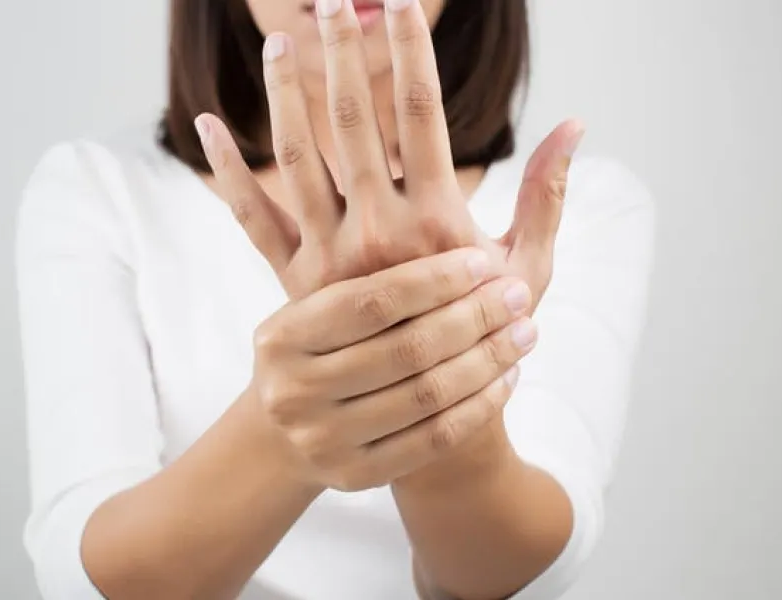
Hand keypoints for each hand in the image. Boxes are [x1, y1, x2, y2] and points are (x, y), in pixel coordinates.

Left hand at [195, 0, 581, 307]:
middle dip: (344, 55)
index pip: (420, 114)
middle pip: (351, 122)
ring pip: (297, 158)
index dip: (409, 52)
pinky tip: (206, 124)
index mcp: (438, 222)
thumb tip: (575, 123)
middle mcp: (378, 234)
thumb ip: (547, 191)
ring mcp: (330, 259)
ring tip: (283, 39)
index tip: (400, 2)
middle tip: (334, 2)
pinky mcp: (297, 282)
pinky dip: (228, 173)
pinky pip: (254, 219)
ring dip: (286, 94)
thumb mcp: (532, 265)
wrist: (432, 416)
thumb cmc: (492, 334)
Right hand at [248, 248, 537, 491]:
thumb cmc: (321, 341)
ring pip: (427, 397)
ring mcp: (322, 437)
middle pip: (406, 350)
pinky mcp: (354, 475)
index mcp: (285, 332)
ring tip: (525, 331)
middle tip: (517, 294)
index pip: (373, 300)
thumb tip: (454, 180)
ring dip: (487, 361)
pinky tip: (507, 377)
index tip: (483, 259)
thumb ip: (370, 244)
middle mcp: (295, 387)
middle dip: (472, 319)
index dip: (434, 279)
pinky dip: (480, 406)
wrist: (283, 430)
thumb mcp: (322, 291)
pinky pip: (435, 439)